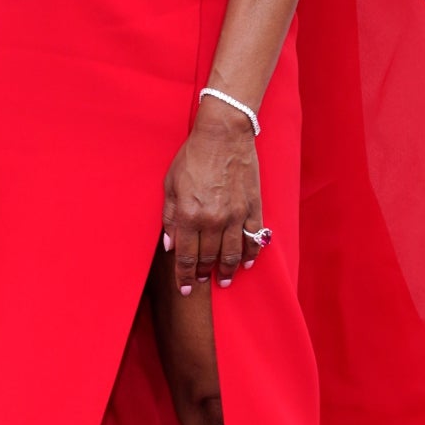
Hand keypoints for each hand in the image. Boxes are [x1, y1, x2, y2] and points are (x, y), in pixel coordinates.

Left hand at [161, 96, 265, 293]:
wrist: (224, 135)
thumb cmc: (192, 157)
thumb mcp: (171, 185)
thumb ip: (170, 217)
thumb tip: (170, 245)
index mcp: (190, 215)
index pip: (186, 257)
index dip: (184, 276)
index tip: (184, 289)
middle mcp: (214, 220)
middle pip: (209, 257)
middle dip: (203, 274)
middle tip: (201, 282)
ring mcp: (236, 215)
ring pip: (233, 253)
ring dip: (228, 270)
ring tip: (225, 280)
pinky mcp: (253, 207)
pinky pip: (253, 238)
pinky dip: (251, 253)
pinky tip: (247, 263)